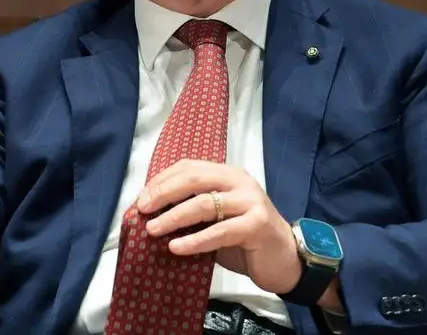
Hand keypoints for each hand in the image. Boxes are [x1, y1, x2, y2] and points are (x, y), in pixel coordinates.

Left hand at [136, 159, 302, 294]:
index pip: (190, 167)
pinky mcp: (257, 225)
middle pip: (194, 178)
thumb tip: (152, 216)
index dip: (162, 180)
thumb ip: (193, 214)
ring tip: (153, 230)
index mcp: (228, 175)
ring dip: (174, 216)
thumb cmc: (246, 241)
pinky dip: (195, 240)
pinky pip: (220, 231)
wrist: (285, 260)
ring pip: (204, 203)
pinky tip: (176, 248)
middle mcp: (240, 182)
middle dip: (163, 192)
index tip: (141, 198)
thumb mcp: (216, 221)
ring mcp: (250, 202)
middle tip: (142, 209)